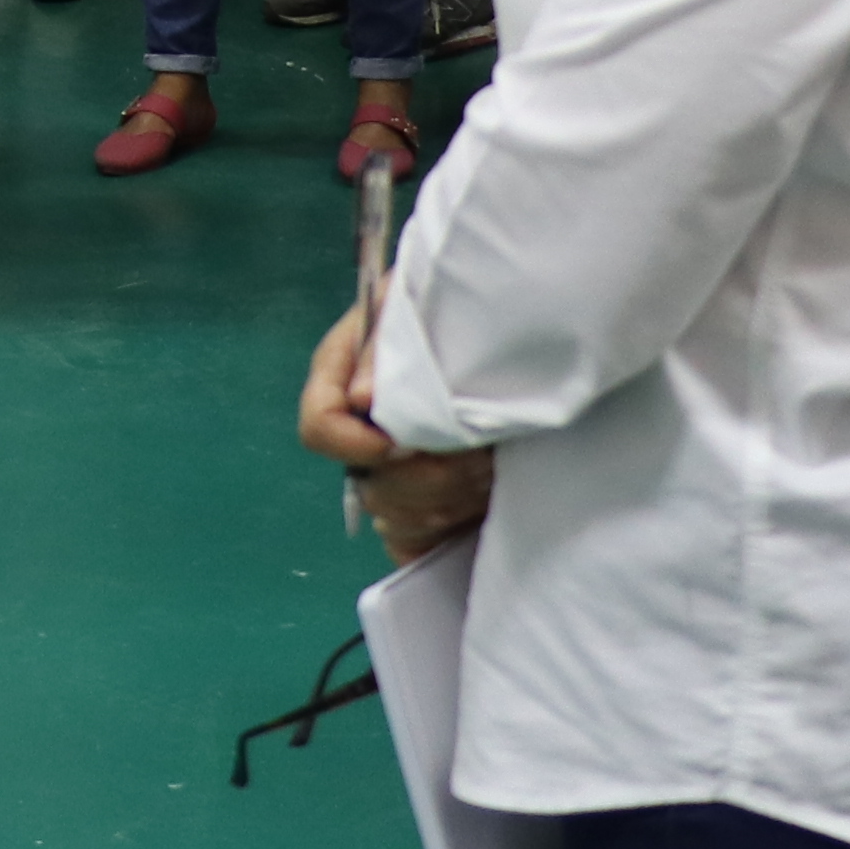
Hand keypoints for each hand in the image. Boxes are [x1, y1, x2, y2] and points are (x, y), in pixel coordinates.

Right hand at [299, 298, 495, 558]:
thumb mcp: (425, 305)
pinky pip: (413, 543)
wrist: (529, 336)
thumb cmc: (469, 313)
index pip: (320, 426)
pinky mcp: (421, 511)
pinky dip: (449, 528)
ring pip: (396, 518)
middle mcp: (364, 431)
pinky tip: (483, 500)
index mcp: (349, 377)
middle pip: (368, 484)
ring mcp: (392, 475)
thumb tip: (361, 398)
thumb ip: (387, 345)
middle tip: (481, 452)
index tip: (401, 443)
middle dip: (429, 475)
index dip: (354, 443)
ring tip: (495, 466)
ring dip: (453, 497)